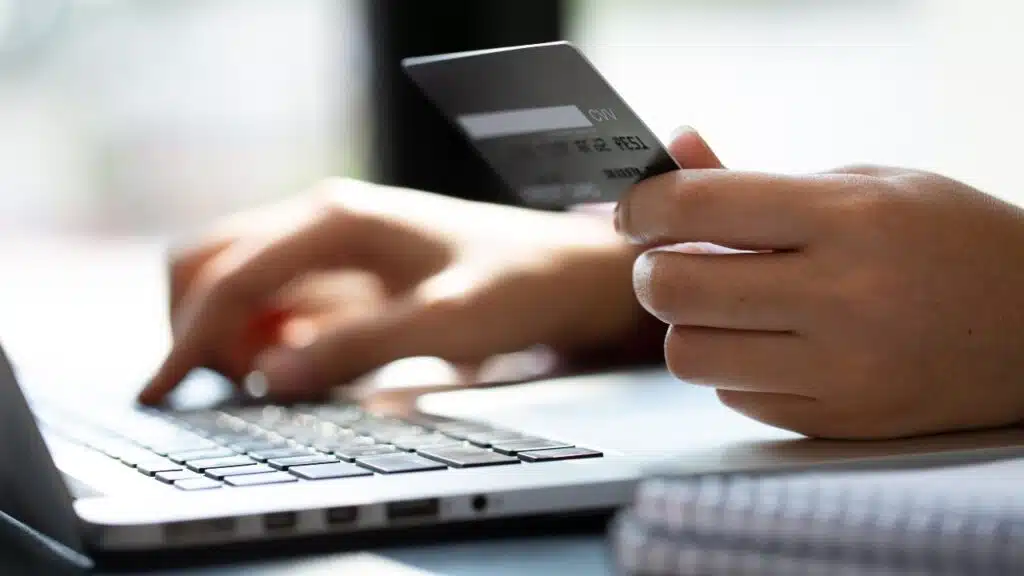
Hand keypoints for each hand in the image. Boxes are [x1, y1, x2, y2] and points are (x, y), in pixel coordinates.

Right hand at [137, 130, 723, 403]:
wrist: (572, 272)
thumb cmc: (522, 286)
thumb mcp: (448, 322)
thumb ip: (358, 347)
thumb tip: (270, 378)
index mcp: (339, 220)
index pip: (233, 274)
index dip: (188, 335)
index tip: (161, 391)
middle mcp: (325, 220)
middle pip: (212, 261)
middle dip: (194, 324)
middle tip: (213, 389)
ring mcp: (334, 242)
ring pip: (236, 277)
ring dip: (224, 330)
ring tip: (255, 383)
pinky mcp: (348, 270)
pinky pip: (275, 297)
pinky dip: (260, 332)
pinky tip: (288, 367)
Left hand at [618, 140, 1023, 438]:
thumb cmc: (950, 240)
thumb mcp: (863, 184)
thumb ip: (755, 179)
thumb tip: (674, 154)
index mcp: (847, 218)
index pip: (697, 206)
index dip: (644, 206)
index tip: (636, 213)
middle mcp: (842, 296)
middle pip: (672, 290)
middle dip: (651, 271)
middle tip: (670, 261)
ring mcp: (839, 370)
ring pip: (688, 356)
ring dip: (689, 326)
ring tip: (726, 306)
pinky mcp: (838, 420)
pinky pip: (733, 396)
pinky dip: (735, 368)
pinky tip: (772, 344)